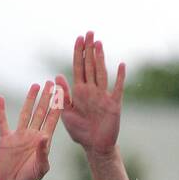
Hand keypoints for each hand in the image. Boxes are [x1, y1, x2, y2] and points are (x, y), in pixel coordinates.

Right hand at [0, 81, 61, 179]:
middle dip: (46, 98)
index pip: (52, 119)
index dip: (57, 106)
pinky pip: (2, 122)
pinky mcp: (5, 140)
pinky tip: (0, 98)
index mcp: (43, 142)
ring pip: (25, 113)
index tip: (62, 92)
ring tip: (35, 86)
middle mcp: (32, 136)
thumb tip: (45, 136)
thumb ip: (43, 152)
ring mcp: (19, 137)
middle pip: (40, 112)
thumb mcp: (40, 168)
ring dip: (30, 100)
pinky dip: (1, 111)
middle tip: (50, 82)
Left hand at [55, 32, 125, 154]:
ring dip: (101, 58)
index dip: (79, 53)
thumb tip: (57, 77)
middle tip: (90, 32)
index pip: (78, 67)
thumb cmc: (80, 132)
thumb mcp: (67, 114)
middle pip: (90, 66)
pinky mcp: (114, 104)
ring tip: (99, 43)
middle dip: (89, 49)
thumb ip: (62, 96)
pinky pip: (117, 89)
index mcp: (80, 92)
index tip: (79, 38)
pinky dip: (120, 78)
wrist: (95, 147)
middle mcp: (91, 91)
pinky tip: (121, 65)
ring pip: (101, 73)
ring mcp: (103, 96)